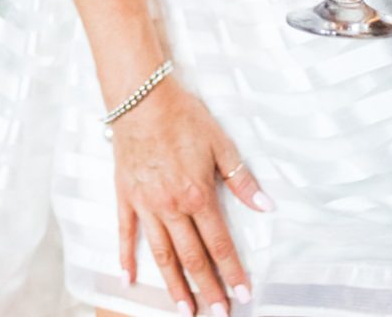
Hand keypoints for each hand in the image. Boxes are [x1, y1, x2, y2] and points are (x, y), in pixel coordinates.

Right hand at [111, 80, 270, 313]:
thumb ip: (241, 179)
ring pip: (161, 253)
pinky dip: (127, 256)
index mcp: (197, 195)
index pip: (219, 244)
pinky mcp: (125, 195)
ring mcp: (145, 203)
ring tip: (184, 308)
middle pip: (191, 257)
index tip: (243, 295)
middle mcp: (170, 206)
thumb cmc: (182, 116)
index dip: (233, 272)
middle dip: (207, 288)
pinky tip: (130, 277)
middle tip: (217, 313)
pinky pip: (126, 232)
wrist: (140, 96)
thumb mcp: (220, 144)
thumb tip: (266, 206)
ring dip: (174, 284)